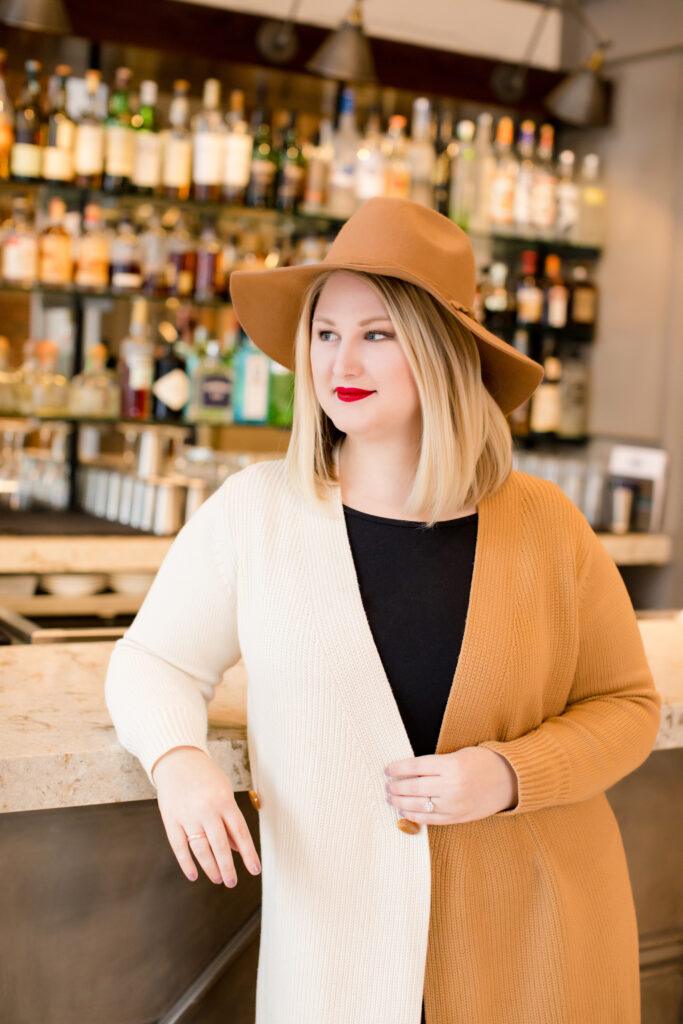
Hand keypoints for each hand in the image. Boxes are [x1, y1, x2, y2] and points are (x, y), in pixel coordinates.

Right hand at [152, 746, 261, 886]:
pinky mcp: (170, 819)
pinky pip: (179, 846)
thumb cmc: (206, 777)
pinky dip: (186, 863)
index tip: (254, 870)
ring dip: (210, 867)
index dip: (248, 853)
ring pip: (200, 848)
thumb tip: (237, 848)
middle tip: (232, 882)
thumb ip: (230, 819)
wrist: (177, 760)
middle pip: (219, 845)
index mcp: (224, 800)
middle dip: (227, 867)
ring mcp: (187, 814)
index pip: (239, 832)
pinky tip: (194, 875)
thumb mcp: (224, 792)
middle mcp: (206, 808)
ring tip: (218, 878)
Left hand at [384, 746, 518, 824]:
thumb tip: (407, 771)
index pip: (415, 766)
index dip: (398, 769)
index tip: (387, 770)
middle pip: (414, 787)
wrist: (510, 779)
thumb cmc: (482, 762)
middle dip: (396, 787)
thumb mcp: (458, 754)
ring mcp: (455, 804)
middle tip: (387, 786)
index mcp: (451, 764)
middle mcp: (452, 785)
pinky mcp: (459, 817)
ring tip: (391, 799)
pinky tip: (404, 812)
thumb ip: (435, 764)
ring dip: (401, 802)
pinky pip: (432, 819)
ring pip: (420, 805)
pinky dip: (415, 816)